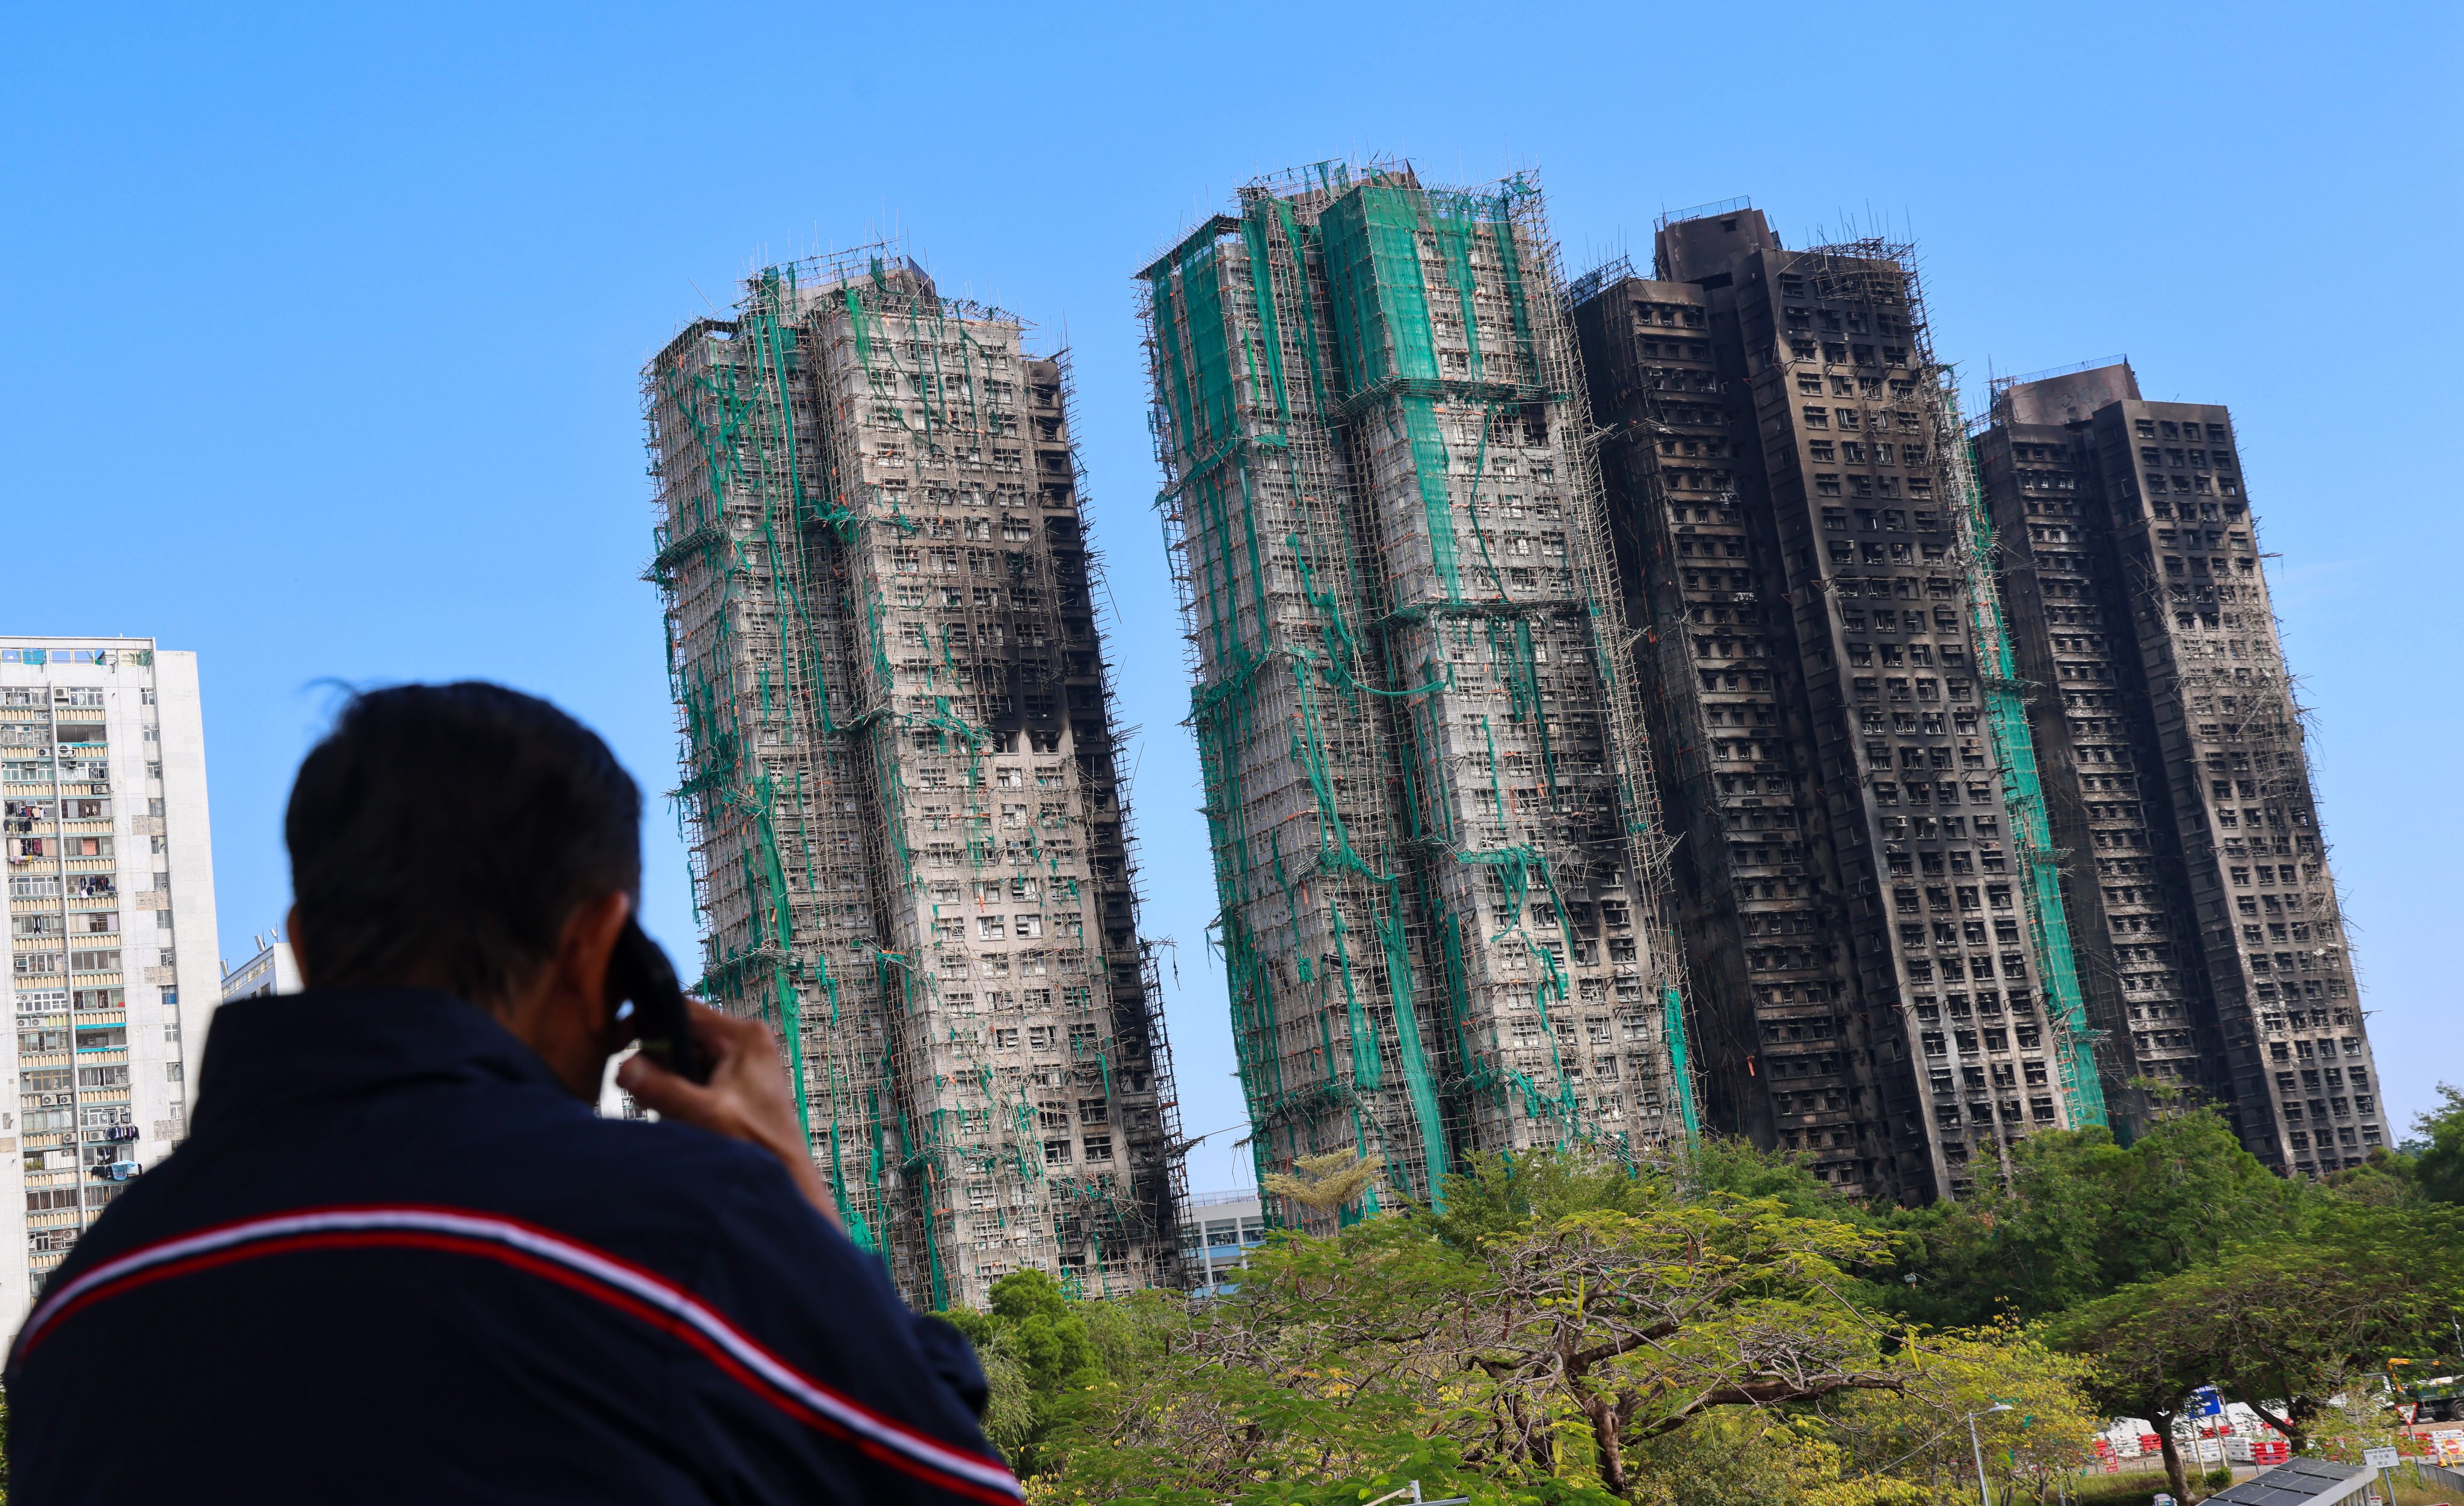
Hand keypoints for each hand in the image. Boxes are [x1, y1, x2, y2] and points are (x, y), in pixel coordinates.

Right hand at [616, 1006, 841, 1230]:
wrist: (786, 1177)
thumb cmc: (759, 1146)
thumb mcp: (705, 1115)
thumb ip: (664, 1090)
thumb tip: (625, 1068)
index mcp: (744, 1036)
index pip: (684, 1011)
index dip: (647, 1022)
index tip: (619, 1041)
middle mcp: (746, 1041)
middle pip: (683, 1035)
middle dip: (657, 1061)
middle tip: (637, 1087)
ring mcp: (743, 1060)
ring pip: (687, 1057)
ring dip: (667, 1080)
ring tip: (660, 1105)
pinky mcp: (738, 1081)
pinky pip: (698, 1075)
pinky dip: (681, 1091)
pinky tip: (676, 1113)